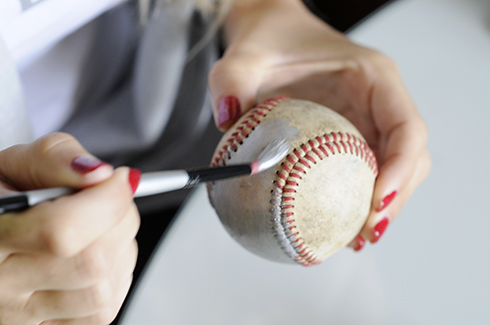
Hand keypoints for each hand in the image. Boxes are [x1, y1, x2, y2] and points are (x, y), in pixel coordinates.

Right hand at [0, 133, 140, 323]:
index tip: (119, 180)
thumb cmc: (5, 194)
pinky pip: (102, 313)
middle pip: (92, 263)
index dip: (107, 202)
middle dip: (121, 221)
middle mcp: (0, 284)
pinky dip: (116, 279)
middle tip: (113, 199)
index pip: (61, 230)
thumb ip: (58, 159)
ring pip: (102, 292)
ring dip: (122, 252)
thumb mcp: (17, 162)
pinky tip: (98, 256)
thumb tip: (100, 175)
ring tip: (103, 228)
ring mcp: (21, 314)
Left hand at [209, 0, 430, 248]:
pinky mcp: (352, 137)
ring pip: (394, 172)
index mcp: (373, 78)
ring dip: (381, 209)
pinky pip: (363, 172)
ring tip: (354, 242)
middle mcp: (379, 103)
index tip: (376, 201)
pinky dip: (355, 201)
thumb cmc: (269, 41)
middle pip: (410, 158)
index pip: (406, 126)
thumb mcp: (245, 55)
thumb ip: (231, 81)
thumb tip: (227, 121)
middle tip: (364, 235)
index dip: (401, 168)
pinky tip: (335, 227)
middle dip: (395, 200)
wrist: (273, 35)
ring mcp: (368, 122)